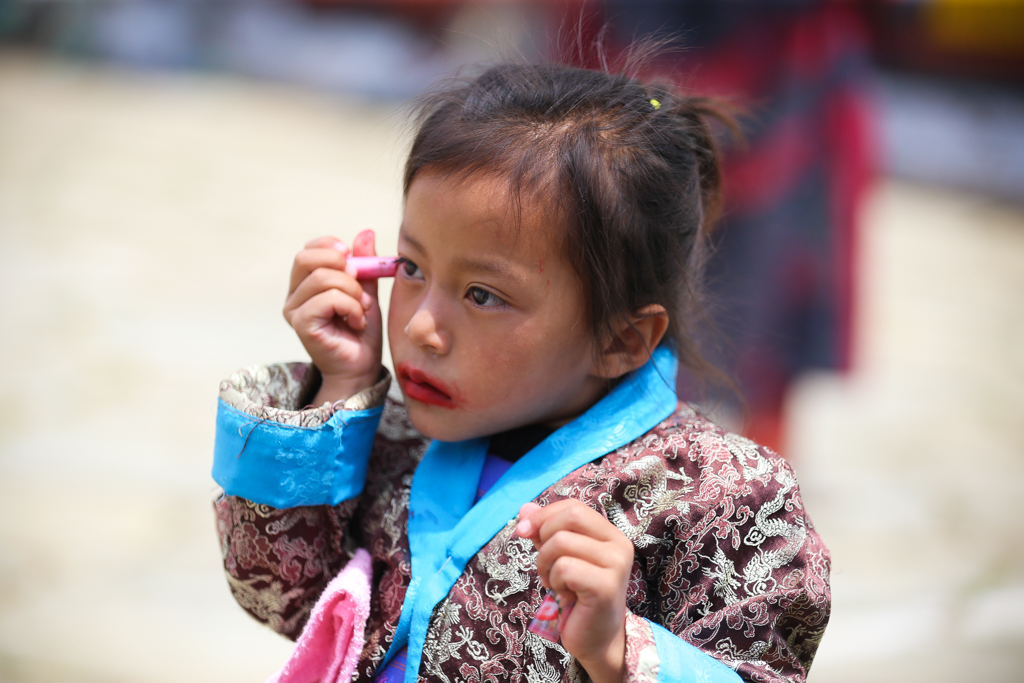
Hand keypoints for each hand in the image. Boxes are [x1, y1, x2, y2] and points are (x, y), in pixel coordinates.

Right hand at [283, 230, 382, 404]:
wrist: (362, 367)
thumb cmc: (361, 332)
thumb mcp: (365, 291)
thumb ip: (364, 265)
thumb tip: (366, 232)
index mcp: (305, 284)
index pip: (308, 250)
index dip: (331, 247)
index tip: (352, 257)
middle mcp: (293, 296)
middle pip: (307, 258)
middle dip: (342, 266)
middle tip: (359, 287)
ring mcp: (294, 311)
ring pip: (323, 278)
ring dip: (353, 292)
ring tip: (361, 311)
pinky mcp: (301, 325)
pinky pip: (328, 299)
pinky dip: (351, 307)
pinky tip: (356, 322)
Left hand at [517, 500, 632, 682]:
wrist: (596, 640)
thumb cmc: (577, 598)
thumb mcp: (558, 558)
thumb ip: (545, 532)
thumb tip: (524, 508)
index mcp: (610, 534)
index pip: (573, 507)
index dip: (543, 515)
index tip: (523, 531)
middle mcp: (619, 544)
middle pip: (569, 517)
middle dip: (544, 539)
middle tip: (545, 567)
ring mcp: (616, 565)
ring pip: (561, 543)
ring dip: (546, 565)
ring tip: (557, 584)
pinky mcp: (606, 586)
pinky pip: (564, 567)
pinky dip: (555, 582)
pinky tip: (565, 597)